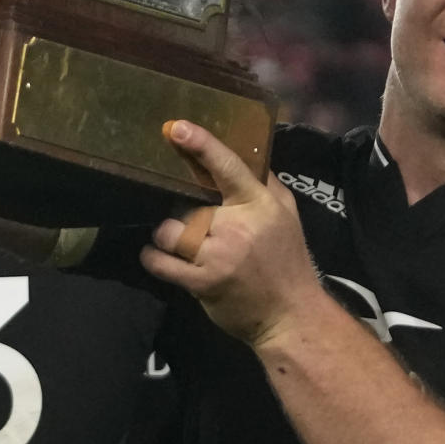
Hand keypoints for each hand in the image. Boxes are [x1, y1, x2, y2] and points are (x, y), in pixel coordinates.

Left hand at [141, 120, 322, 347]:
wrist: (291, 315)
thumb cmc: (287, 257)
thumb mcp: (286, 212)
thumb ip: (265, 181)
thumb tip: (246, 150)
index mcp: (258, 204)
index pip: (227, 167)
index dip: (202, 144)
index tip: (177, 128)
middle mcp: (237, 227)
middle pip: (190, 204)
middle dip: (184, 210)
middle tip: (190, 217)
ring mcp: (218, 257)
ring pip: (172, 231)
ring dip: (168, 233)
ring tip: (174, 235)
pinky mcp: (203, 284)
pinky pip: (164, 264)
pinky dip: (154, 256)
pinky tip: (153, 253)